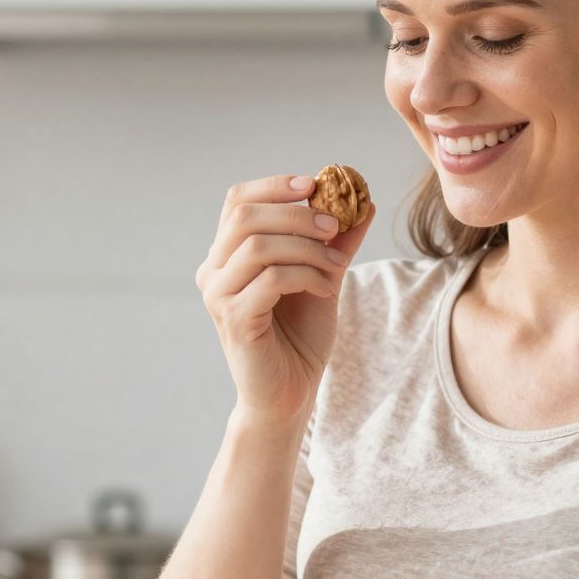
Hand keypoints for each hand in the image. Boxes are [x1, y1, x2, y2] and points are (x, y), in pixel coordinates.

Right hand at [197, 173, 376, 427]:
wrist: (290, 395)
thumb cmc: (301, 339)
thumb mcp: (323, 279)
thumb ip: (336, 242)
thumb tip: (365, 201)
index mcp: (227, 255)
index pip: (238, 201)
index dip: (275, 186)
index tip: (315, 184)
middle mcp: (213, 271)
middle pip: (245, 215)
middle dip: (297, 214)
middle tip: (335, 227)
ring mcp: (218, 295)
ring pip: (258, 244)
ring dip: (307, 248)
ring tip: (336, 266)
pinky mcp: (234, 319)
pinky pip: (271, 279)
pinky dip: (306, 275)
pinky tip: (326, 289)